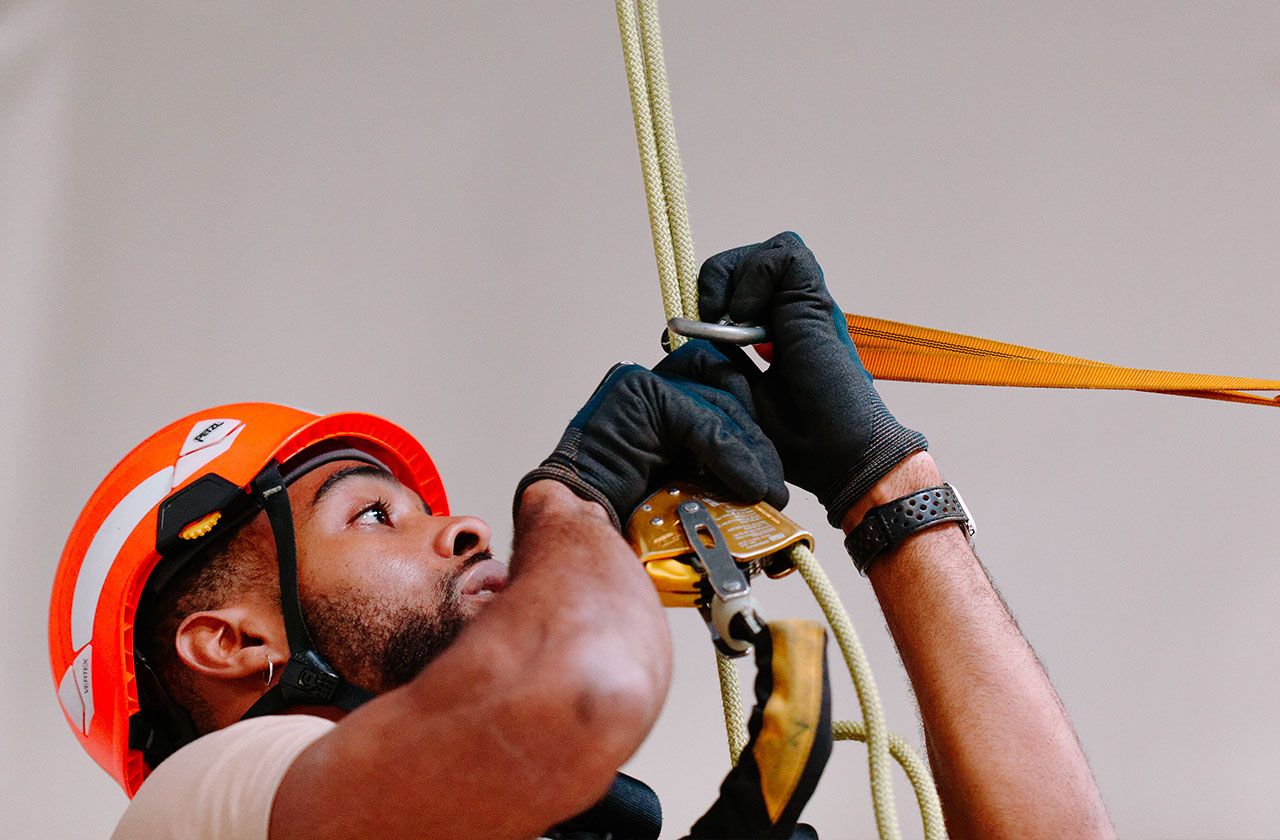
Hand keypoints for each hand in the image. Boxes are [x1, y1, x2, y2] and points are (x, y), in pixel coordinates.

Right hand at [516, 361, 787, 527]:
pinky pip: (701, 421)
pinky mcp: (639, 394)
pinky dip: (729, 455)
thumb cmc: (624, 512)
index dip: (750, 417)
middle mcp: (648, 383)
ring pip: (716, 403)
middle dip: (754, 437)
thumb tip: (763, 474)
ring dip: (747, 449)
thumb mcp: (684, 480)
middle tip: (772, 484)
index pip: (720, 380)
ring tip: (764, 490)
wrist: (579, 525)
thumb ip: (712, 460)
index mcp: (657, 398)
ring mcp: (641, 384)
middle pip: (724, 387)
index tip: (769, 462)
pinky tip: (748, 485)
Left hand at [695, 231, 927, 525]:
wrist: (842, 456)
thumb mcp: (738, 394)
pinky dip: (755, 276)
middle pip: (744, 262)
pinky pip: (783, 254)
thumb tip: (678, 334)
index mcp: (775, 332)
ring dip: (732, 277)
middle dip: (714, 283)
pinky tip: (746, 319)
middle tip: (708, 323)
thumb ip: (716, 359)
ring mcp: (806, 305)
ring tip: (728, 322)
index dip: (707, 299)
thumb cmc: (797, 439)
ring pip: (765, 252)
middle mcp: (792, 313)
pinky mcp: (816, 300)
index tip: (684, 335)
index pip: (735, 286)